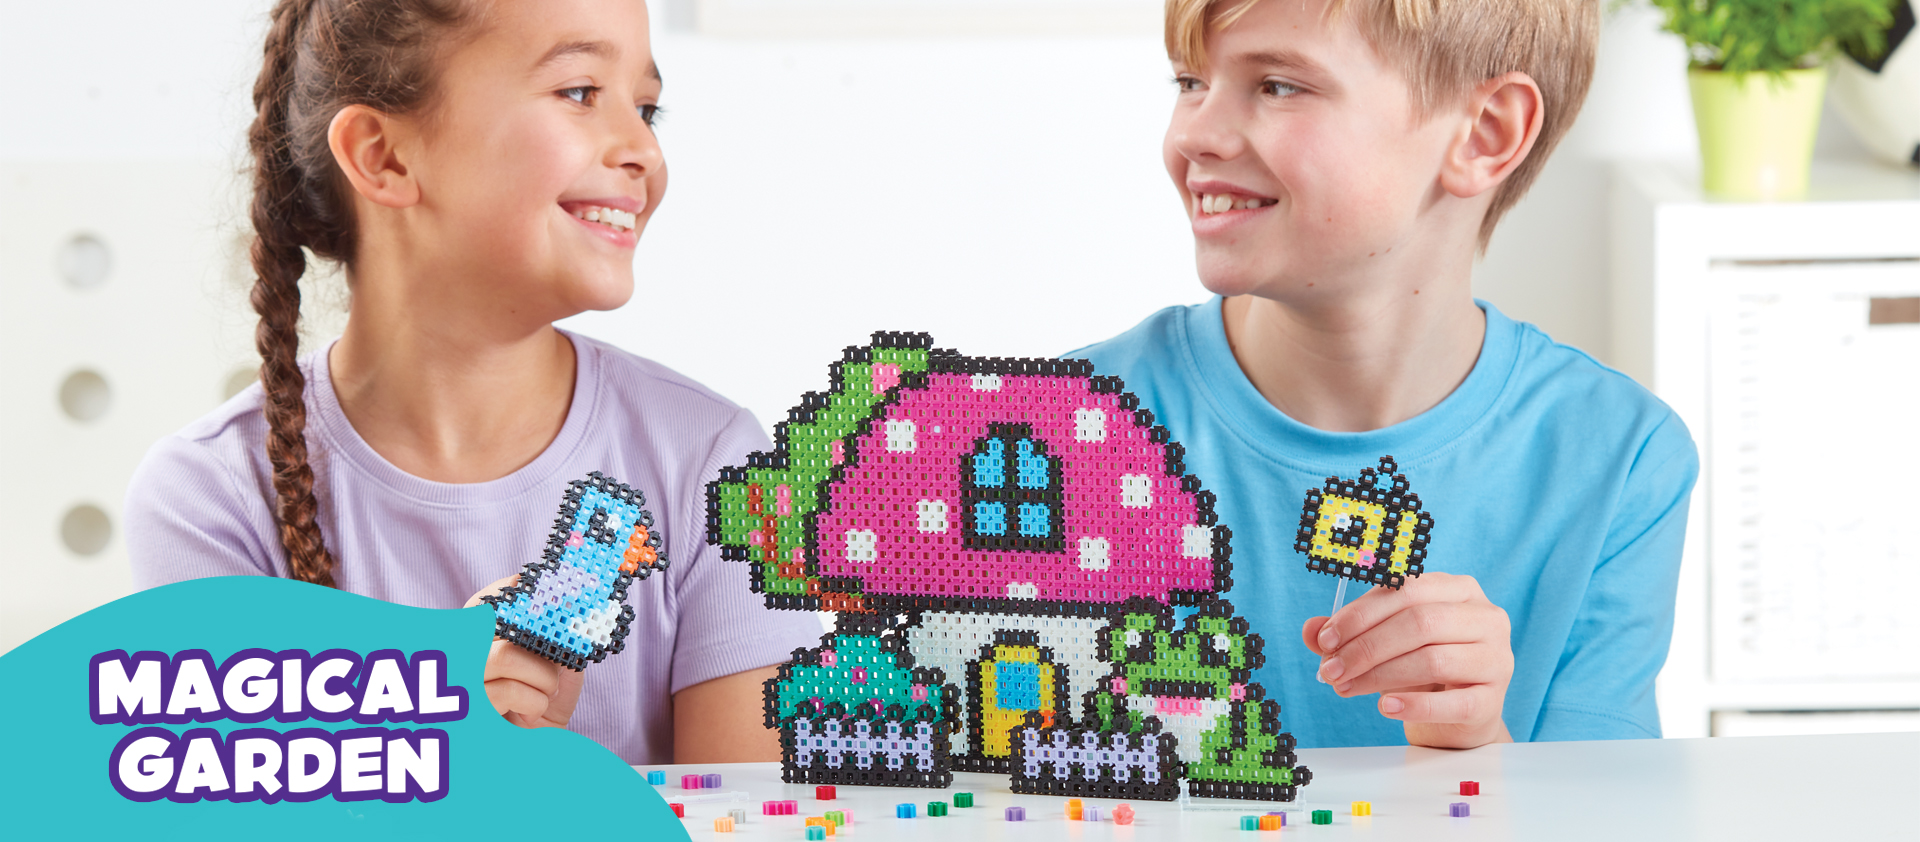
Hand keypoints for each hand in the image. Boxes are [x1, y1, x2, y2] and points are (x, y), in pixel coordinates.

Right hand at [464, 574, 583, 729]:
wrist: (540, 753)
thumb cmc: (545, 707)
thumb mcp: (559, 665)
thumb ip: (561, 635)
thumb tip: (573, 600)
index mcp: (480, 640)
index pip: (485, 601)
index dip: (509, 588)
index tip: (533, 581)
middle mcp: (464, 657)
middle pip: (493, 623)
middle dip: (537, 631)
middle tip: (561, 647)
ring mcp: (462, 684)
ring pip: (504, 656)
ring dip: (541, 675)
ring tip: (546, 691)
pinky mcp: (469, 713)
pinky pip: (508, 690)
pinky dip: (535, 700)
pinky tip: (533, 713)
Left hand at [1301, 572, 1513, 747]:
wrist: (1459, 711)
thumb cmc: (1421, 666)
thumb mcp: (1385, 642)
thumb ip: (1350, 633)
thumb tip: (1310, 629)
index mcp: (1458, 589)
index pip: (1406, 590)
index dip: (1360, 614)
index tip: (1325, 639)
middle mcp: (1485, 617)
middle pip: (1420, 623)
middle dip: (1366, 647)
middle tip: (1331, 670)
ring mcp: (1497, 658)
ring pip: (1433, 660)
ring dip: (1380, 676)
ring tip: (1346, 688)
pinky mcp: (1494, 699)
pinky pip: (1453, 702)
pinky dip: (1414, 705)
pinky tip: (1384, 707)